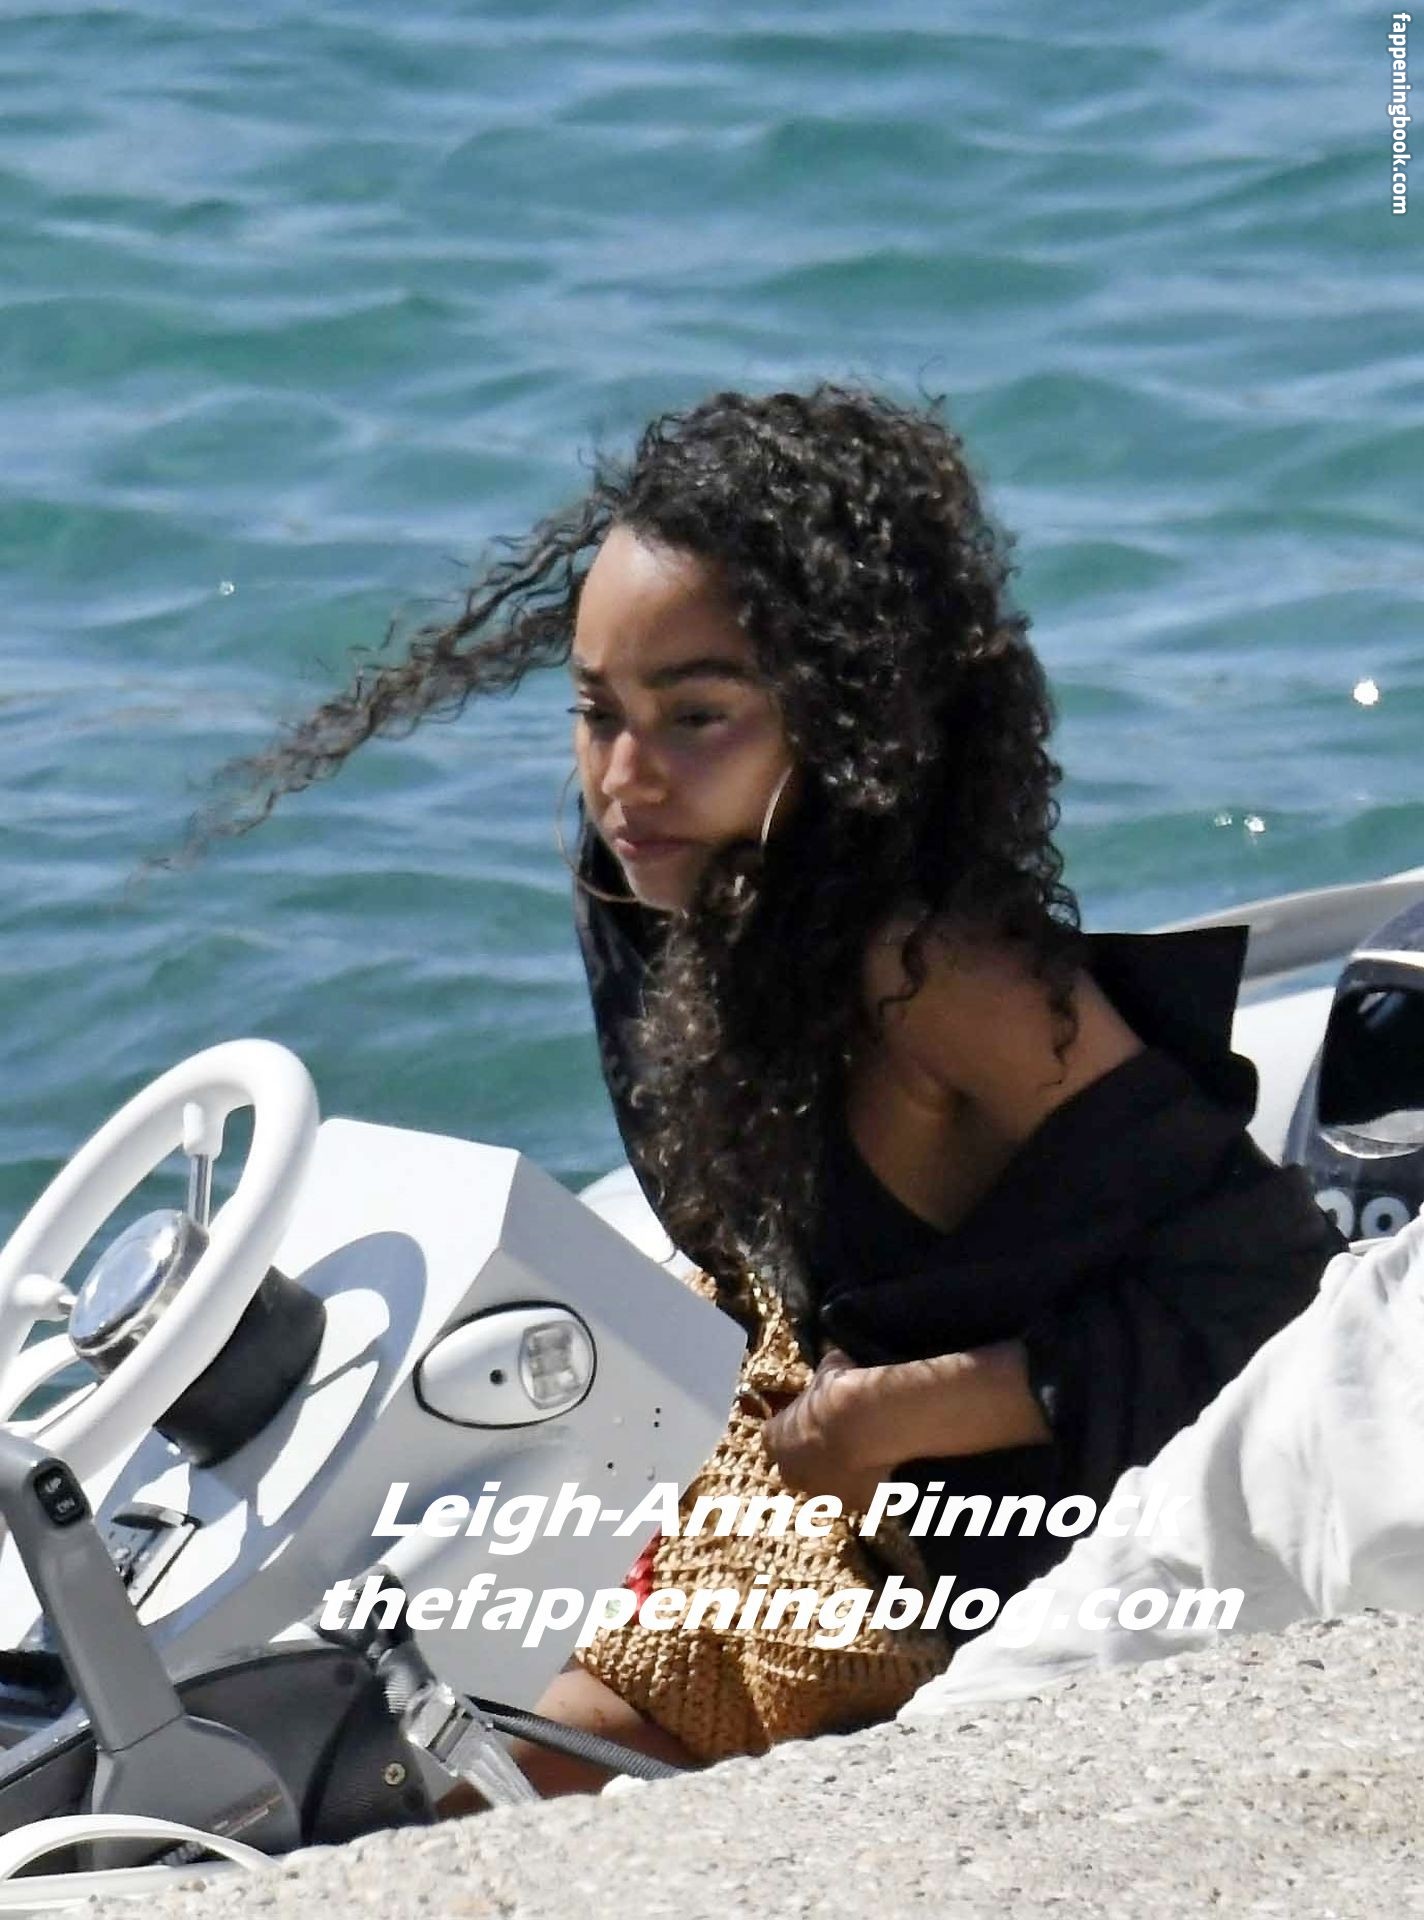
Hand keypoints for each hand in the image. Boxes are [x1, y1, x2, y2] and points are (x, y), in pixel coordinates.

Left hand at [758, 1349, 891, 1513]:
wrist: (865, 1422)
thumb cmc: (837, 1393)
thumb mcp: (829, 1370)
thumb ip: (826, 1372)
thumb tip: (835, 1359)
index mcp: (774, 1439)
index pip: (775, 1437)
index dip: (794, 1428)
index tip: (814, 1417)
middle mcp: (790, 1472)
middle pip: (796, 1468)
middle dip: (813, 1457)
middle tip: (838, 1438)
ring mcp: (820, 1492)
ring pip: (827, 1485)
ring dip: (840, 1474)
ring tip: (865, 1452)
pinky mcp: (851, 1504)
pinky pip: (858, 1494)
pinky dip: (868, 1484)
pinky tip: (883, 1465)